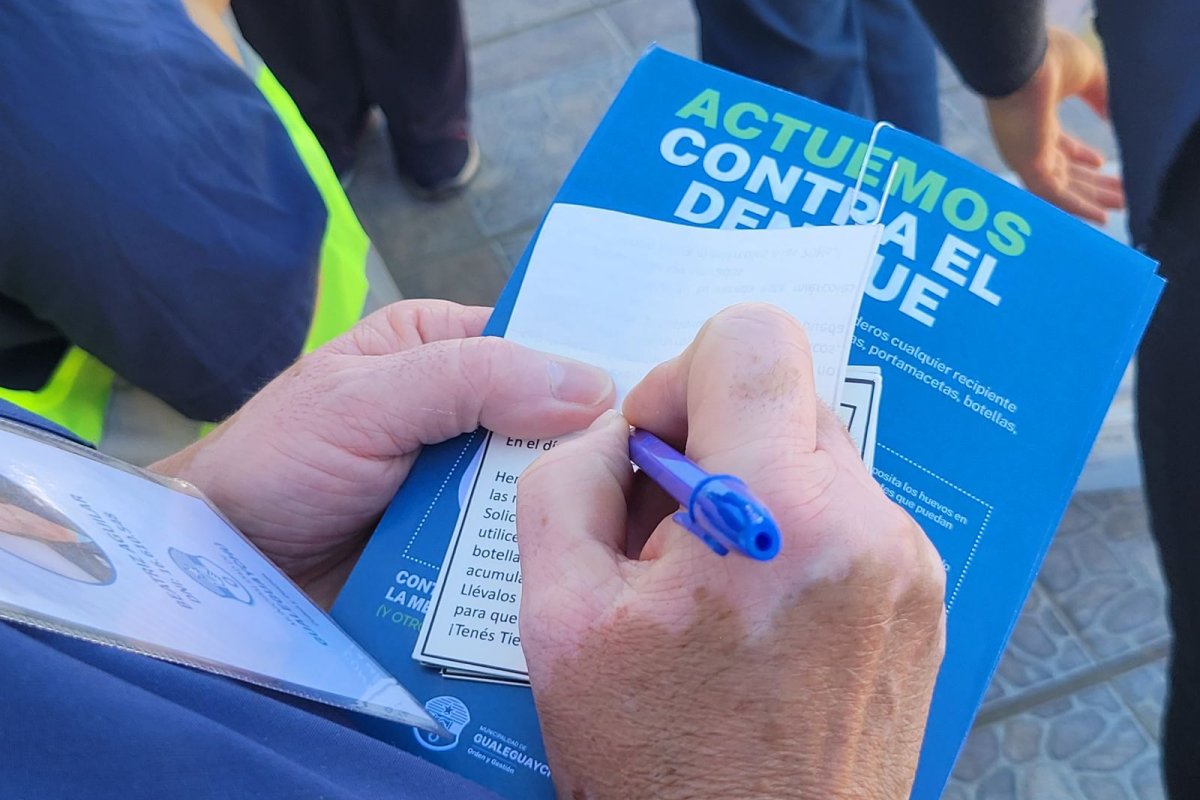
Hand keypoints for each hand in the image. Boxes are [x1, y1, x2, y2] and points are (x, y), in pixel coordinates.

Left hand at [152, 300, 613, 606]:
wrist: (221, 571)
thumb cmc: (272, 464)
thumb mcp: (365, 400)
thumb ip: (470, 380)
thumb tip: (589, 385)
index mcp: (441, 348)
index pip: (539, 343)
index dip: (593, 365)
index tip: (658, 392)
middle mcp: (463, 413)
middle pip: (554, 424)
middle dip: (593, 448)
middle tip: (663, 472)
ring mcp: (465, 487)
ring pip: (543, 492)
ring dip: (569, 512)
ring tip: (635, 531)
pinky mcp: (460, 553)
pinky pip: (514, 550)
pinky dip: (539, 560)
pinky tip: (582, 572)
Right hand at [518, 304, 945, 799]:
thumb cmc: (663, 766)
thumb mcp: (558, 619)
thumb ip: (568, 482)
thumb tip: (618, 435)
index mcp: (779, 515)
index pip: (752, 338)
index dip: (683, 375)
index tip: (656, 449)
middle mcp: (866, 527)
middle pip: (783, 394)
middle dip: (711, 443)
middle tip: (665, 532)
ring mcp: (907, 564)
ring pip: (814, 453)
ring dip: (751, 492)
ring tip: (708, 586)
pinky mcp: (921, 597)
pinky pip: (846, 513)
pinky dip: (791, 533)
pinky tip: (752, 611)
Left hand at [986, 27, 1123, 223]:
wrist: (1021, 59)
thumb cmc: (1048, 60)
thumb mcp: (1086, 76)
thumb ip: (1100, 96)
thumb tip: (1113, 114)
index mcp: (1037, 118)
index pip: (1058, 146)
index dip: (1080, 157)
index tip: (1100, 164)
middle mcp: (1028, 141)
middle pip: (1064, 170)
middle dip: (1093, 183)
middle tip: (1120, 195)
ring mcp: (1025, 155)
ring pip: (1062, 186)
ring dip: (1091, 199)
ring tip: (1121, 206)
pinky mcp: (1027, 166)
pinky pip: (1054, 196)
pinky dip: (1078, 207)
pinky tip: (1101, 218)